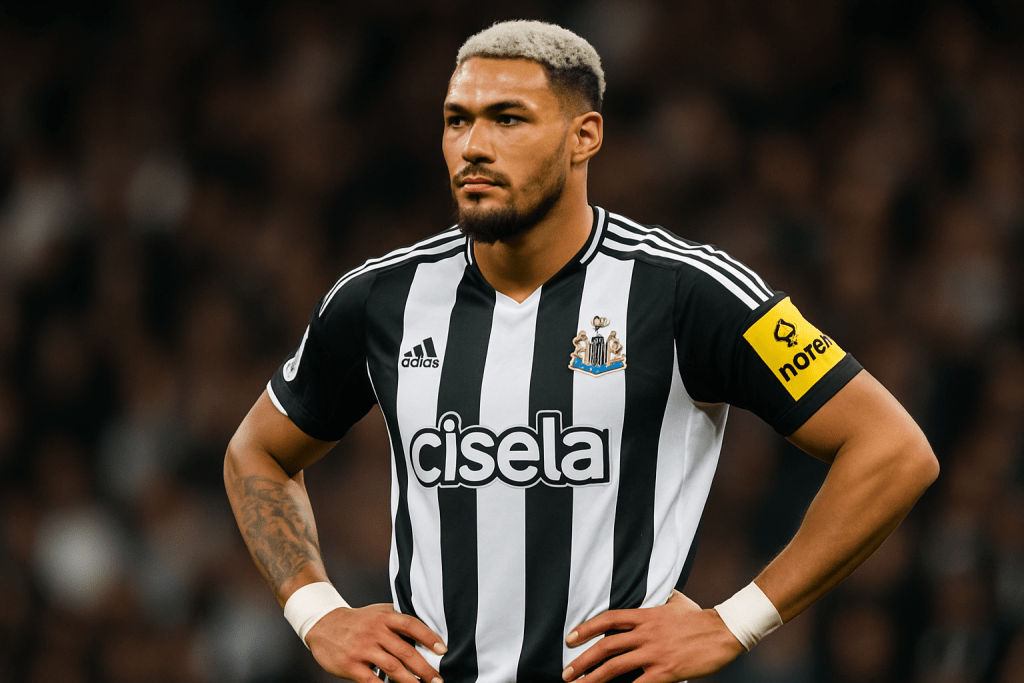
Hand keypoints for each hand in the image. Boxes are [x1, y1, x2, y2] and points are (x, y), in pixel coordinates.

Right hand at [305, 603, 446, 682]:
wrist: (323, 624)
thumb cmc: (359, 620)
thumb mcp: (379, 612)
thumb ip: (399, 620)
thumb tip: (427, 633)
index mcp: (385, 617)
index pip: (411, 625)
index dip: (429, 637)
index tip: (443, 650)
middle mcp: (375, 631)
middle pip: (405, 651)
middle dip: (425, 668)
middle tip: (439, 680)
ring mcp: (362, 649)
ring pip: (392, 668)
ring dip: (410, 681)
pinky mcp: (351, 665)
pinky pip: (372, 680)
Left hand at [562, 590, 744, 682]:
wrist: (724, 630)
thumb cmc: (700, 617)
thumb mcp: (675, 601)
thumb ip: (659, 599)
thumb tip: (655, 593)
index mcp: (646, 615)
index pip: (608, 619)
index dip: (586, 628)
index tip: (570, 638)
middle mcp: (645, 633)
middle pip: (606, 646)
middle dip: (582, 661)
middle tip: (566, 673)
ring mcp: (654, 653)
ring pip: (615, 667)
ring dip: (593, 679)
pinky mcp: (666, 671)